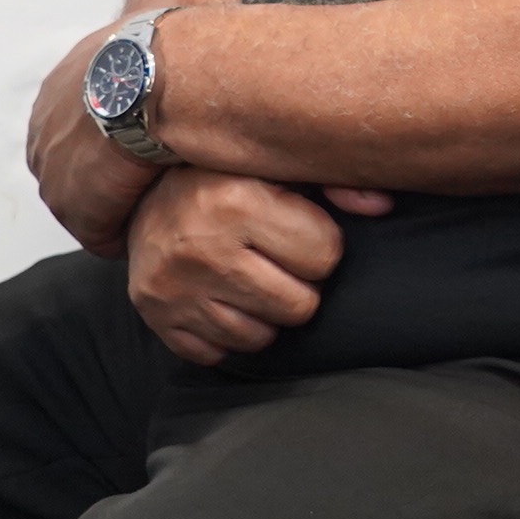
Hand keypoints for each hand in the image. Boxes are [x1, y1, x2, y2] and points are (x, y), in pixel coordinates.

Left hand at [27, 0, 195, 251]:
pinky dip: (122, 232)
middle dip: (104, 178)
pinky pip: (99, 232)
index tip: (141, 142)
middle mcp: (43, 132)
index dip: (109, 136)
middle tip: (147, 182)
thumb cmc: (164, 47)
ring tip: (152, 208)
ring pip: (85, 203)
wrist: (160, 80)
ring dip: (114, 208)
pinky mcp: (76, 207)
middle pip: (73, 166)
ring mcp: (55, 174)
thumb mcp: (155, 13)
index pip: (76, 123)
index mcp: (58, 89)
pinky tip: (150, 225)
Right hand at [123, 167, 381, 363]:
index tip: (300, 233)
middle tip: (278, 262)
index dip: (320, 247)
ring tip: (252, 278)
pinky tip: (223, 299)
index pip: (324, 257)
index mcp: (237, 202)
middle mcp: (201, 248)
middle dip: (298, 287)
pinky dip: (228, 333)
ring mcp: (173, 289)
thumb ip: (337, 182)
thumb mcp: (278, 165)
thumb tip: (381, 206)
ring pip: (260, 337)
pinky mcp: (155, 318)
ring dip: (265, 314)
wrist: (138, 195)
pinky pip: (217, 353)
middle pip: (299, 307)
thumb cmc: (225, 179)